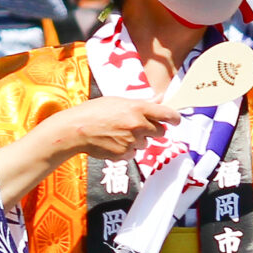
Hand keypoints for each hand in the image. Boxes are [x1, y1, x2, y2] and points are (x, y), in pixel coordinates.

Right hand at [41, 96, 179, 162]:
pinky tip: (113, 142)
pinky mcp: (125, 154)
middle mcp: (138, 125)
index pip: (167, 114)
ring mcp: (132, 141)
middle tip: (139, 126)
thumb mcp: (118, 101)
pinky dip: (127, 149)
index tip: (176, 120)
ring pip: (145, 143)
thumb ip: (142, 102)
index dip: (175, 118)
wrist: (76, 129)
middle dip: (154, 130)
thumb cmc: (95, 111)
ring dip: (137, 140)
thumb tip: (160, 98)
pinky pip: (133, 153)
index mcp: (137, 108)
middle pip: (160, 132)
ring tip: (119, 132)